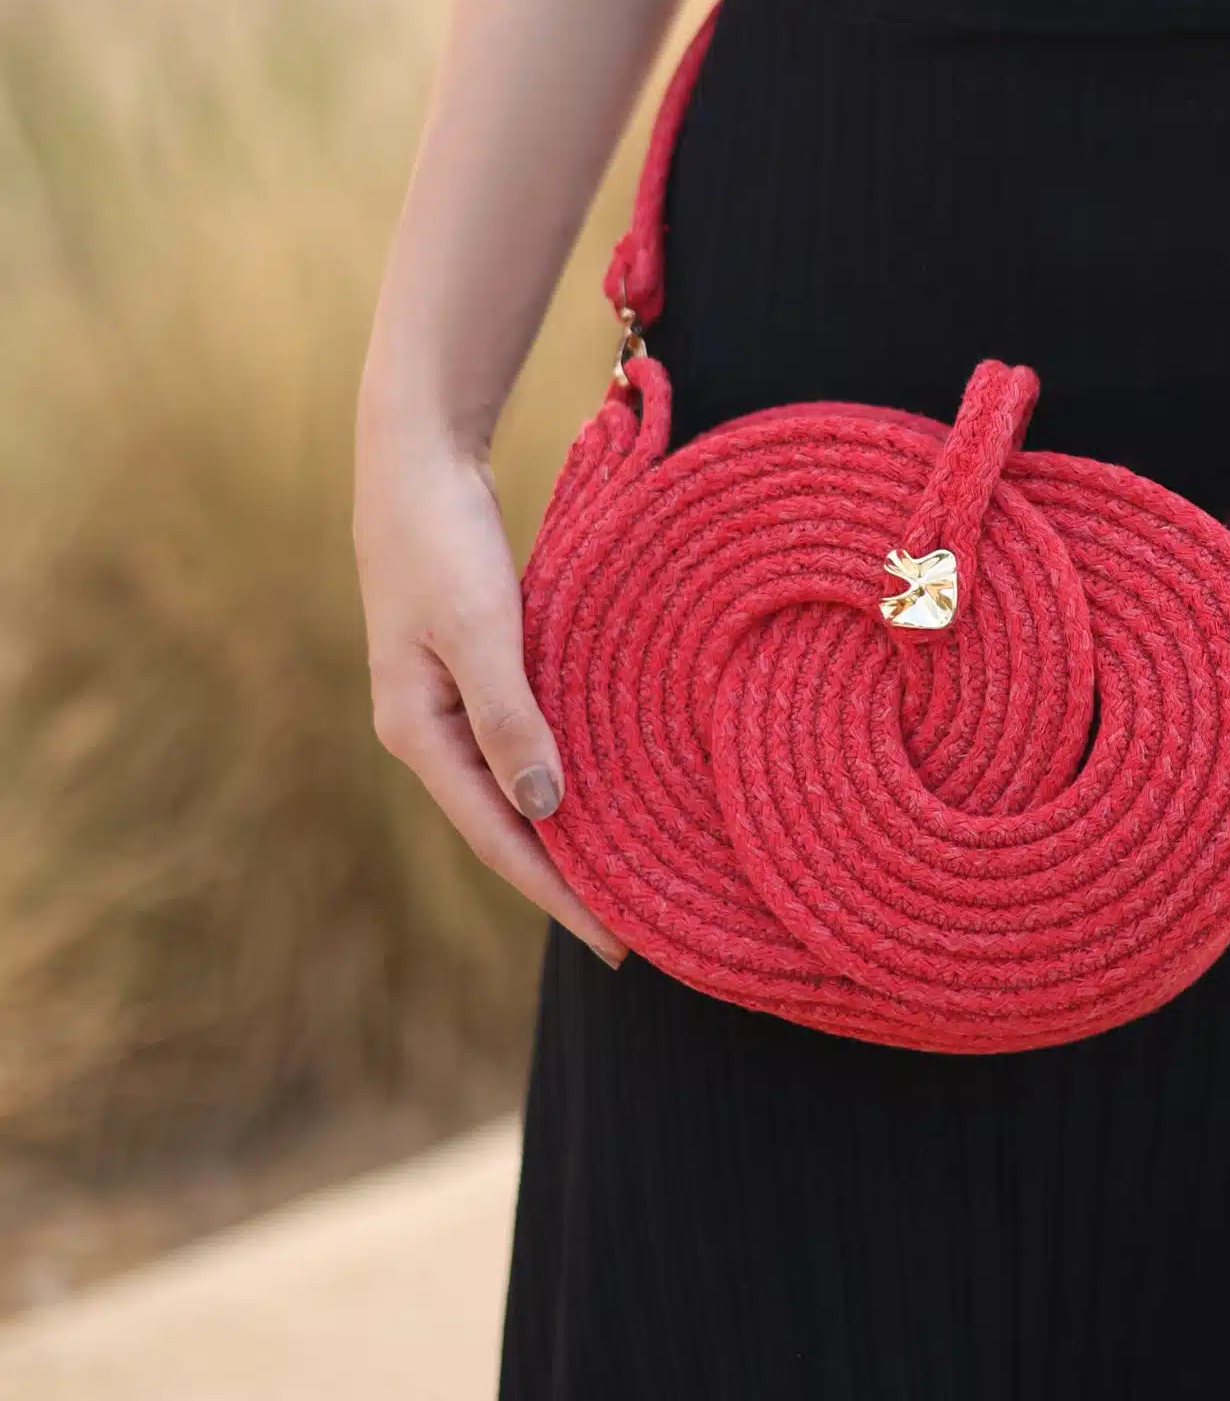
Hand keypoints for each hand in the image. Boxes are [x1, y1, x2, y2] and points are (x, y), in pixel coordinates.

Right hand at [355, 420, 624, 966]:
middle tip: (641, 929)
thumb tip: (545, 810)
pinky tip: (606, 789)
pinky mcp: (475, 670)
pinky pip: (525, 745)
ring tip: (633, 876)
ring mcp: (448, 703)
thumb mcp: (479, 629)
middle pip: (507, 827)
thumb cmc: (442, 539)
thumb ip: (509, 719)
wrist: (417, 458)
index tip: (619, 942)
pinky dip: (565, 776)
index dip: (558, 895)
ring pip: (518, 788)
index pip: (500, 839)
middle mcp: (429, 732)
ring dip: (568, 833)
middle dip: (567, 881)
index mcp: (418, 734)